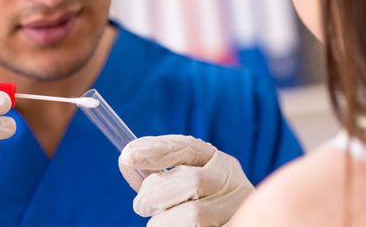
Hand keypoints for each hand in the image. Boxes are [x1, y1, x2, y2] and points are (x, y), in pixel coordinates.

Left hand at [119, 135, 253, 226]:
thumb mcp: (181, 189)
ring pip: (192, 214)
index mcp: (222, 165)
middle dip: (156, 193)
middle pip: (190, 180)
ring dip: (164, 221)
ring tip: (160, 223)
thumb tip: (127, 160)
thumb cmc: (199, 212)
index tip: (128, 155)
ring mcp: (238, 211)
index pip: (189, 147)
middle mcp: (236, 185)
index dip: (157, 149)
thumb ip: (159, 177)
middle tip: (141, 205)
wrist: (236, 224)